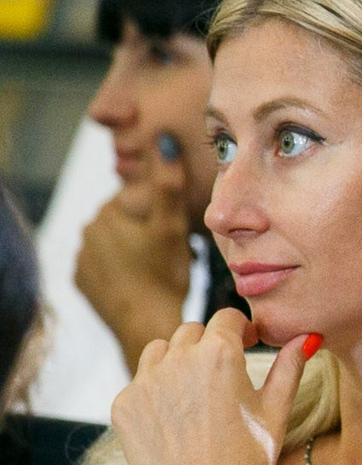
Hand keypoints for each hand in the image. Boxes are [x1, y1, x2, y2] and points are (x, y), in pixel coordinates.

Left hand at [76, 143, 192, 362]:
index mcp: (106, 214)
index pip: (135, 200)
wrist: (145, 324)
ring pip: (115, 244)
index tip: (176, 232)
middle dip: (146, 231)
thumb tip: (163, 140)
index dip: (159, 213)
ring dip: (134, 250)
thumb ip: (168, 183)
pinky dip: (121, 270)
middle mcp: (86, 233)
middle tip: (173, 252)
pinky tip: (141, 281)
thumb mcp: (173, 226)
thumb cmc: (164, 275)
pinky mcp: (83, 283)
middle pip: (124, 222)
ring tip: (159, 268)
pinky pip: (105, 267)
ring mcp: (82, 260)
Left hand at [111, 309, 314, 464]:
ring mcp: (144, 382)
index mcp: (219, 353)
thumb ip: (289, 367)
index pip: (226, 317)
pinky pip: (138, 384)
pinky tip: (174, 422)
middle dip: (207, 345)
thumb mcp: (276, 410)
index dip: (239, 329)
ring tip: (193, 395)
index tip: (246, 343)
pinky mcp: (123, 406)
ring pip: (159, 352)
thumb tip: (307, 337)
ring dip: (176, 362)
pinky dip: (154, 394)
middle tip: (221, 376)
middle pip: (191, 332)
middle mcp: (177, 359)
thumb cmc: (249, 461)